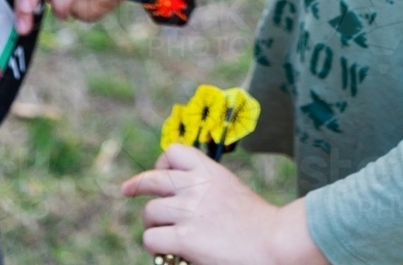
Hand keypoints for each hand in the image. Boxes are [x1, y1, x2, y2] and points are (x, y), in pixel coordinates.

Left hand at [122, 144, 328, 264]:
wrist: (274, 241)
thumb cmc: (257, 222)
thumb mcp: (230, 189)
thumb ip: (206, 188)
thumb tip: (181, 197)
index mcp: (209, 170)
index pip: (173, 152)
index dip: (162, 162)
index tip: (160, 172)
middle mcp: (194, 185)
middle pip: (152, 179)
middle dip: (137, 185)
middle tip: (127, 190)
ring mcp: (187, 211)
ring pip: (149, 213)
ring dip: (153, 226)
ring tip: (165, 235)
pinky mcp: (183, 238)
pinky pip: (152, 239)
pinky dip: (157, 247)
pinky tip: (170, 251)